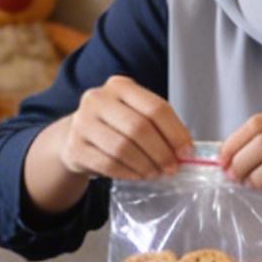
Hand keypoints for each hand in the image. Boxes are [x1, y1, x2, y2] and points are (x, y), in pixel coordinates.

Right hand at [50, 76, 192, 182]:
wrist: (75, 135)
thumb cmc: (115, 125)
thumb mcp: (135, 114)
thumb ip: (159, 127)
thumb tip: (186, 151)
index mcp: (120, 86)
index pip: (155, 108)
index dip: (175, 132)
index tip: (187, 151)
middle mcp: (98, 99)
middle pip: (139, 127)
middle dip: (161, 151)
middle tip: (172, 168)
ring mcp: (82, 122)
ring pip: (122, 148)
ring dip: (145, 165)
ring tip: (156, 173)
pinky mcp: (75, 147)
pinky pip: (108, 164)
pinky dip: (128, 173)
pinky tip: (139, 175)